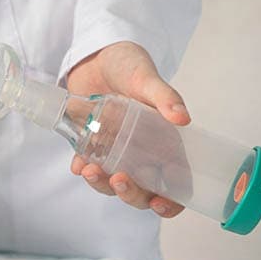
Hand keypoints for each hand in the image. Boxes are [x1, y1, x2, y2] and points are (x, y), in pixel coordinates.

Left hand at [66, 41, 189, 217]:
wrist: (93, 55)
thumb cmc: (128, 64)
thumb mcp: (146, 78)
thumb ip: (164, 96)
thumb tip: (183, 118)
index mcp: (166, 142)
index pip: (176, 183)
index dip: (172, 201)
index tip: (159, 204)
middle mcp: (143, 151)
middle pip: (142, 190)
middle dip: (130, 194)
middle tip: (119, 180)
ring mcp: (115, 150)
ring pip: (112, 182)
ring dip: (101, 184)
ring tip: (89, 170)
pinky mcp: (91, 145)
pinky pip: (87, 166)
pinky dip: (81, 169)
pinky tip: (77, 164)